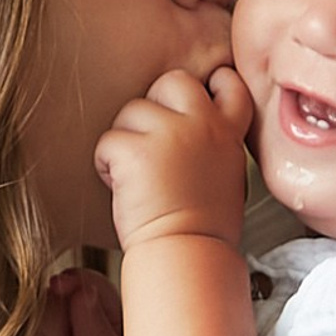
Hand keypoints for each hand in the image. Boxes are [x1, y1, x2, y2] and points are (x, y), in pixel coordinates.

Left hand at [94, 67, 251, 253]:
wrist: (188, 255)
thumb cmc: (203, 228)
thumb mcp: (226, 174)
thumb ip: (213, 142)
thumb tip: (190, 128)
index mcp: (228, 132)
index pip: (227, 80)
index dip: (208, 83)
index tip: (198, 99)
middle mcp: (203, 124)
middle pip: (172, 81)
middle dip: (155, 105)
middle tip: (152, 143)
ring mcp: (170, 133)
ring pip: (132, 111)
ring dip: (127, 140)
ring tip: (138, 177)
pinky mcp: (136, 149)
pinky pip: (109, 141)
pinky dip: (107, 164)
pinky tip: (123, 188)